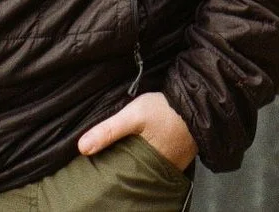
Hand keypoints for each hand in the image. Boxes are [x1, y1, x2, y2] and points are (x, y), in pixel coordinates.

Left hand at [77, 91, 197, 171]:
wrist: (196, 101)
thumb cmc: (165, 109)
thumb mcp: (134, 114)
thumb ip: (109, 130)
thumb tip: (82, 147)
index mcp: (146, 165)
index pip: (122, 177)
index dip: (110, 174)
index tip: (97, 169)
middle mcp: (159, 170)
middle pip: (134, 175)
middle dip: (122, 169)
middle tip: (109, 162)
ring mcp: (171, 166)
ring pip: (147, 170)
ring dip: (136, 164)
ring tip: (123, 157)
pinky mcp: (178, 158)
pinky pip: (159, 163)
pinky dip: (150, 159)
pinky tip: (142, 151)